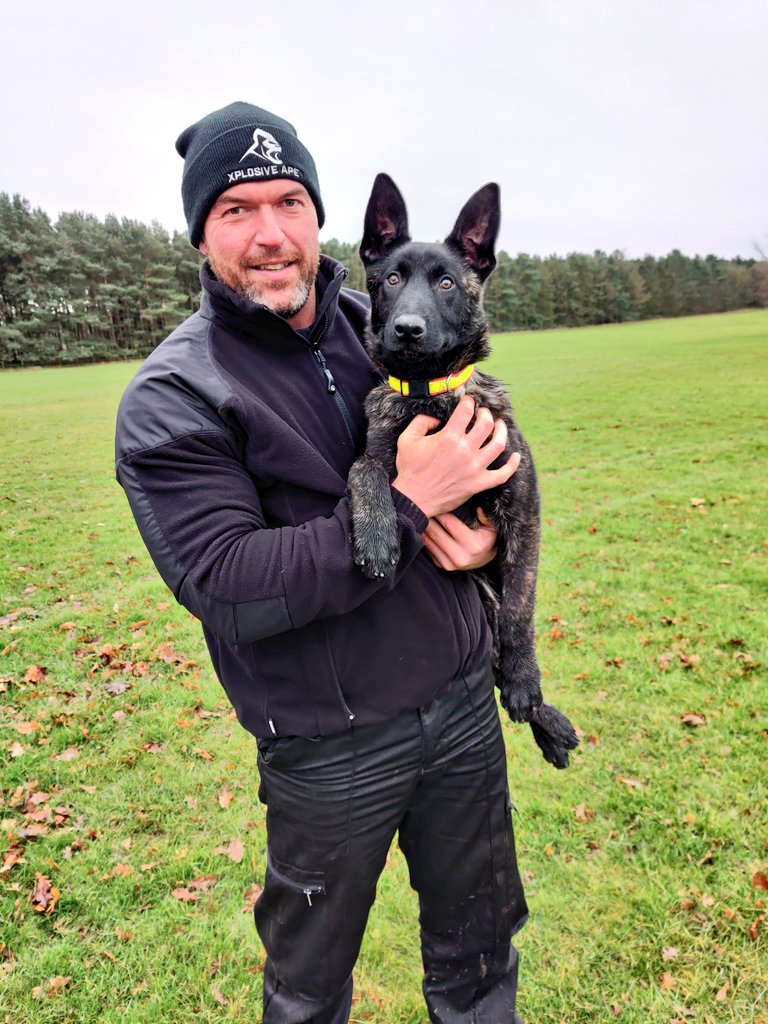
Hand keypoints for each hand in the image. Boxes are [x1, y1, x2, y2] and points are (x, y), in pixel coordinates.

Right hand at [392, 396, 520, 518]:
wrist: (414, 498)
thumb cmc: (410, 468)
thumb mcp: (407, 439)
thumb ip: (421, 421)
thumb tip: (436, 418)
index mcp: (449, 437)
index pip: (466, 411)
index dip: (468, 403)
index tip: (468, 402)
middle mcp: (465, 451)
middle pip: (486, 424)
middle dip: (486, 414)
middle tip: (483, 413)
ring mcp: (474, 468)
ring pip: (498, 444)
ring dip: (501, 431)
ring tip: (499, 426)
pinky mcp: (478, 484)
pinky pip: (502, 475)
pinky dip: (512, 465)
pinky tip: (516, 457)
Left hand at [422, 509, 497, 570]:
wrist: (484, 558)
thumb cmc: (487, 538)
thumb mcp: (492, 526)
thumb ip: (486, 517)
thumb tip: (479, 509)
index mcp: (473, 545)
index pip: (449, 523)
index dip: (441, 511)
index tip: (436, 501)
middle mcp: (460, 557)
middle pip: (435, 533)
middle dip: (428, 518)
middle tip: (423, 505)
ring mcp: (449, 564)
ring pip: (428, 541)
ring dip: (424, 527)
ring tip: (421, 515)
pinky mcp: (441, 566)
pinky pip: (427, 549)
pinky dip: (425, 537)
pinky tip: (425, 527)